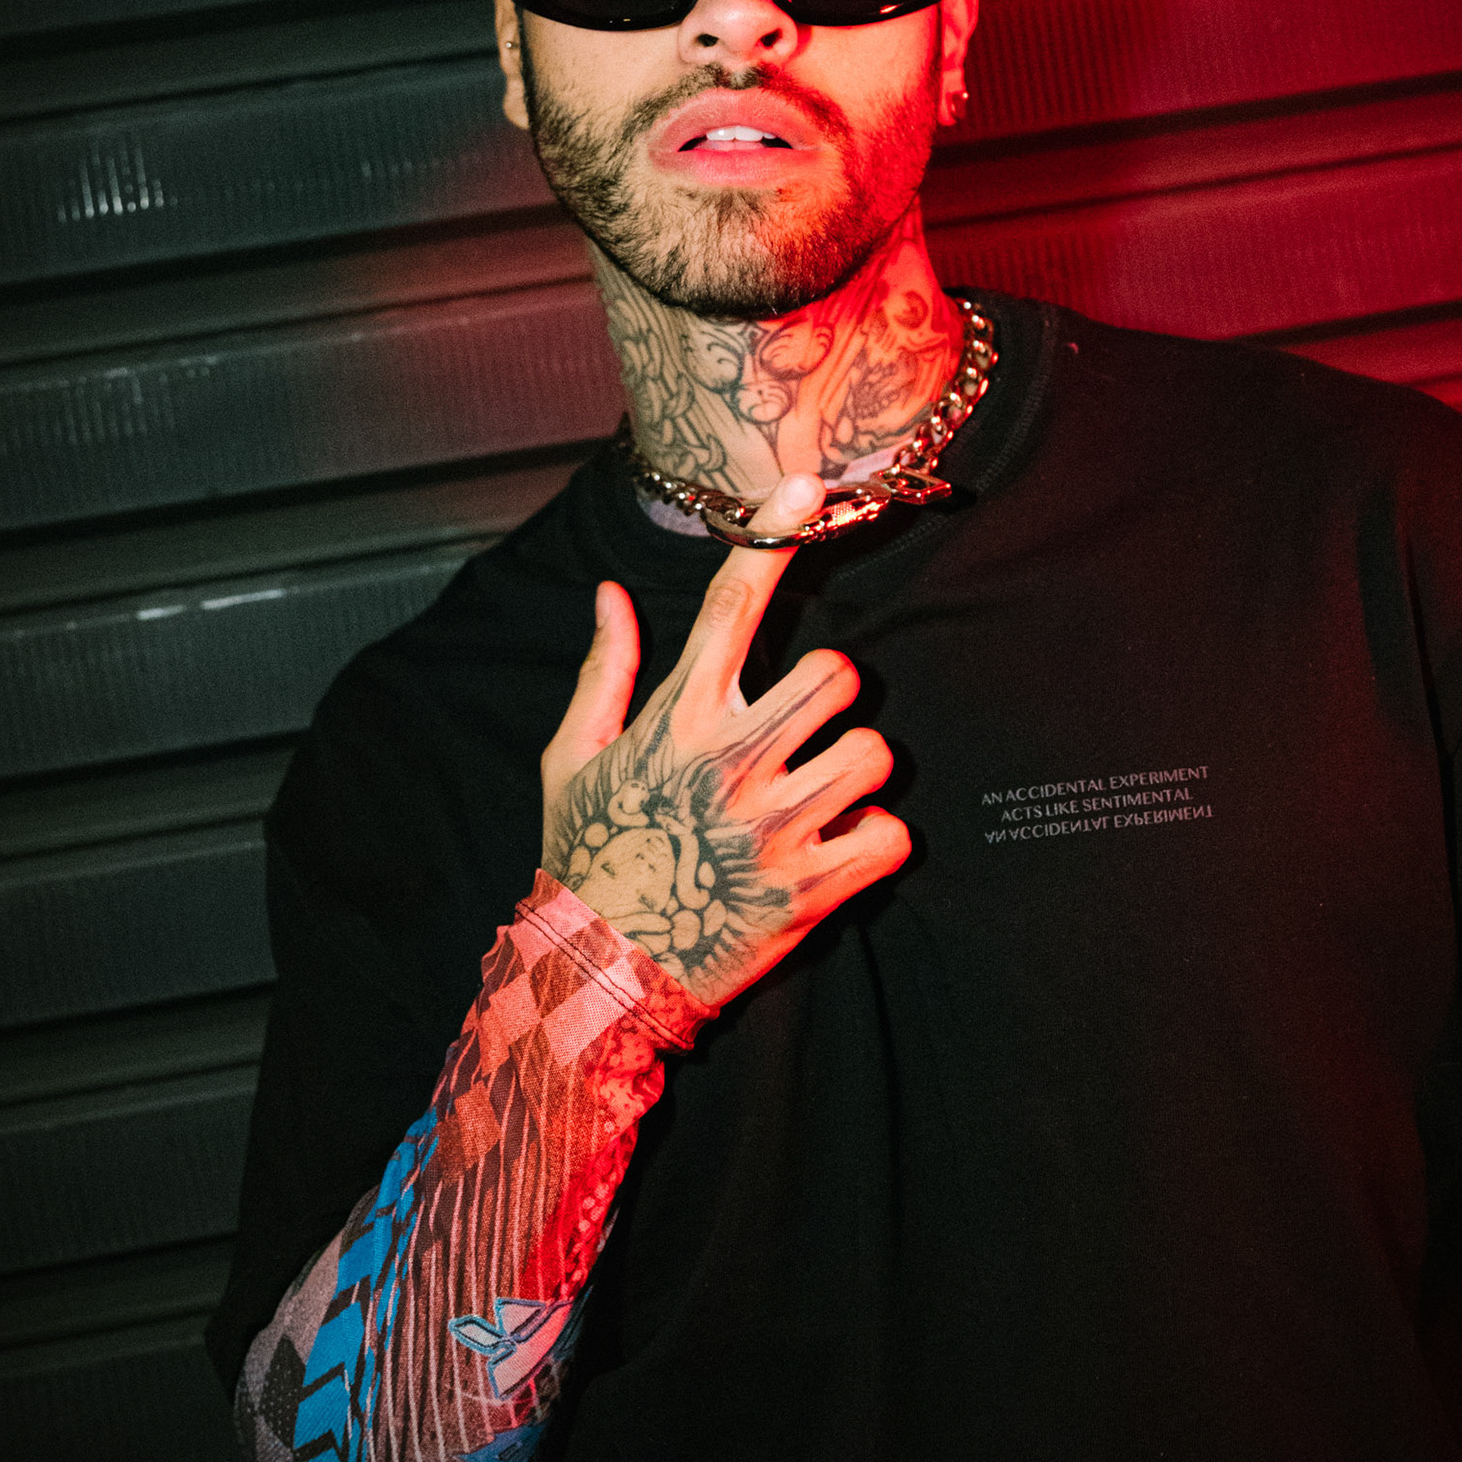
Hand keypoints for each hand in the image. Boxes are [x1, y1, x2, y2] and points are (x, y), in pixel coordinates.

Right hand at [540, 475, 911, 1001]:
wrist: (596, 976)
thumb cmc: (586, 854)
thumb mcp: (570, 757)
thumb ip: (605, 670)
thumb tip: (610, 592)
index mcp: (675, 721)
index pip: (729, 607)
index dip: (772, 538)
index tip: (806, 485)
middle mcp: (729, 765)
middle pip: (838, 674)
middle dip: (835, 694)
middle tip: (809, 728)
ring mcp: (773, 830)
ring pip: (875, 754)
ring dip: (859, 772)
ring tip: (822, 797)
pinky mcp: (809, 893)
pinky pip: (891, 836)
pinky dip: (877, 843)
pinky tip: (838, 852)